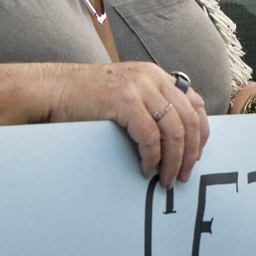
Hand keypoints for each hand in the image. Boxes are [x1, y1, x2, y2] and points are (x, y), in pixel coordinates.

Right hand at [47, 63, 208, 187]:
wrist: (53, 90)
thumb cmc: (86, 98)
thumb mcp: (126, 93)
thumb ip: (149, 105)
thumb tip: (174, 140)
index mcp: (156, 75)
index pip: (196, 103)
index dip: (201, 133)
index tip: (196, 156)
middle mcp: (152, 78)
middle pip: (189, 119)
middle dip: (190, 153)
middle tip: (184, 175)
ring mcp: (139, 87)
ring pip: (174, 130)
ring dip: (173, 161)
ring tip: (166, 179)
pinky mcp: (125, 101)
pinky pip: (150, 137)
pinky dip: (152, 158)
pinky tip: (146, 169)